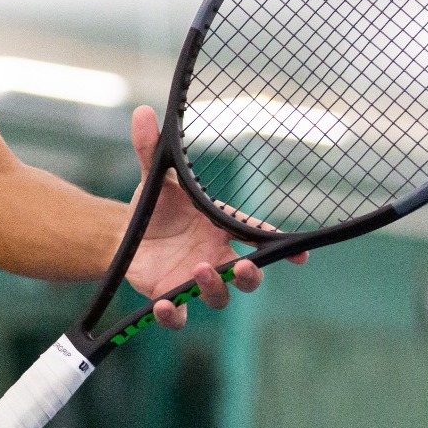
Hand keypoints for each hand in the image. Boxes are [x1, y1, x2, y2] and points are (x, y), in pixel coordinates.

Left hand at [123, 106, 306, 328]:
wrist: (125, 234)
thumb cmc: (155, 207)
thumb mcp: (154, 177)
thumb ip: (150, 148)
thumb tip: (142, 112)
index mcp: (220, 227)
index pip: (257, 236)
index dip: (282, 246)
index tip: (301, 254)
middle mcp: (216, 256)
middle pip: (249, 275)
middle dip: (253, 274)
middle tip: (246, 265)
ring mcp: (195, 279)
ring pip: (220, 296)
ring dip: (215, 288)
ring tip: (198, 271)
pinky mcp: (170, 295)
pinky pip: (180, 315)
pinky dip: (174, 314)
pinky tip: (162, 305)